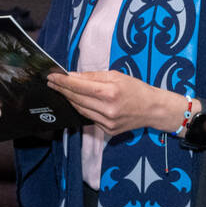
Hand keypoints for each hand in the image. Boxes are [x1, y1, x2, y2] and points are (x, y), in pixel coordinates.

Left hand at [47, 70, 174, 136]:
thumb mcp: (116, 76)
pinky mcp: (108, 130)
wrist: (154, 109)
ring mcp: (107, 122)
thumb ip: (92, 76)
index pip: (79, 86)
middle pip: (76, 98)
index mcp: (110, 92)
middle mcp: (108, 109)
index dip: (63, 81)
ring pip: (80, 109)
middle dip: (62, 89)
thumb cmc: (137, 89)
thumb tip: (72, 76)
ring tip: (63, 90)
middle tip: (52, 82)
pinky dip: (83, 108)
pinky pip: (89, 117)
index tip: (52, 76)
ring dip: (70, 99)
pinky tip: (80, 101)